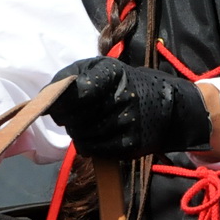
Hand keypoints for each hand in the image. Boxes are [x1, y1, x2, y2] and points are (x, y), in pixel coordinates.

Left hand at [48, 57, 212, 159]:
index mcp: (112, 72)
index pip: (75, 90)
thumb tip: (48, 98)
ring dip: (80, 132)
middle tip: (80, 114)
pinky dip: (90, 145)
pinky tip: (100, 136)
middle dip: (70, 118)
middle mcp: (121, 96)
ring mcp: (127, 121)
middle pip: (74, 117)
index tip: (55, 105)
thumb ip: (76, 79)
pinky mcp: (130, 143)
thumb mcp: (105, 70)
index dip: (59, 101)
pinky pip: (93, 149)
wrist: (172, 107)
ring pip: (82, 135)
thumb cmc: (130, 85)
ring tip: (93, 123)